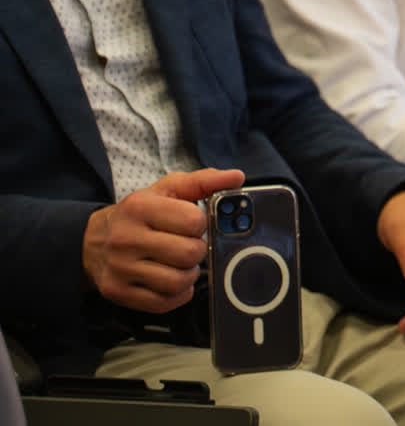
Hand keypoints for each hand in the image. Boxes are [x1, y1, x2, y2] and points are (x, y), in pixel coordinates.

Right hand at [82, 168, 244, 312]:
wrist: (92, 240)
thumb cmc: (138, 214)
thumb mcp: (167, 189)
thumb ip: (203, 181)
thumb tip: (236, 177)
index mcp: (139, 208)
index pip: (193, 221)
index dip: (201, 224)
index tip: (192, 224)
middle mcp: (125, 238)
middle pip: (189, 254)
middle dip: (198, 250)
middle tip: (189, 246)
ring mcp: (120, 268)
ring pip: (178, 282)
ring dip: (189, 274)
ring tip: (181, 264)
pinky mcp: (118, 292)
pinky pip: (163, 302)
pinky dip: (177, 294)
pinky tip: (171, 279)